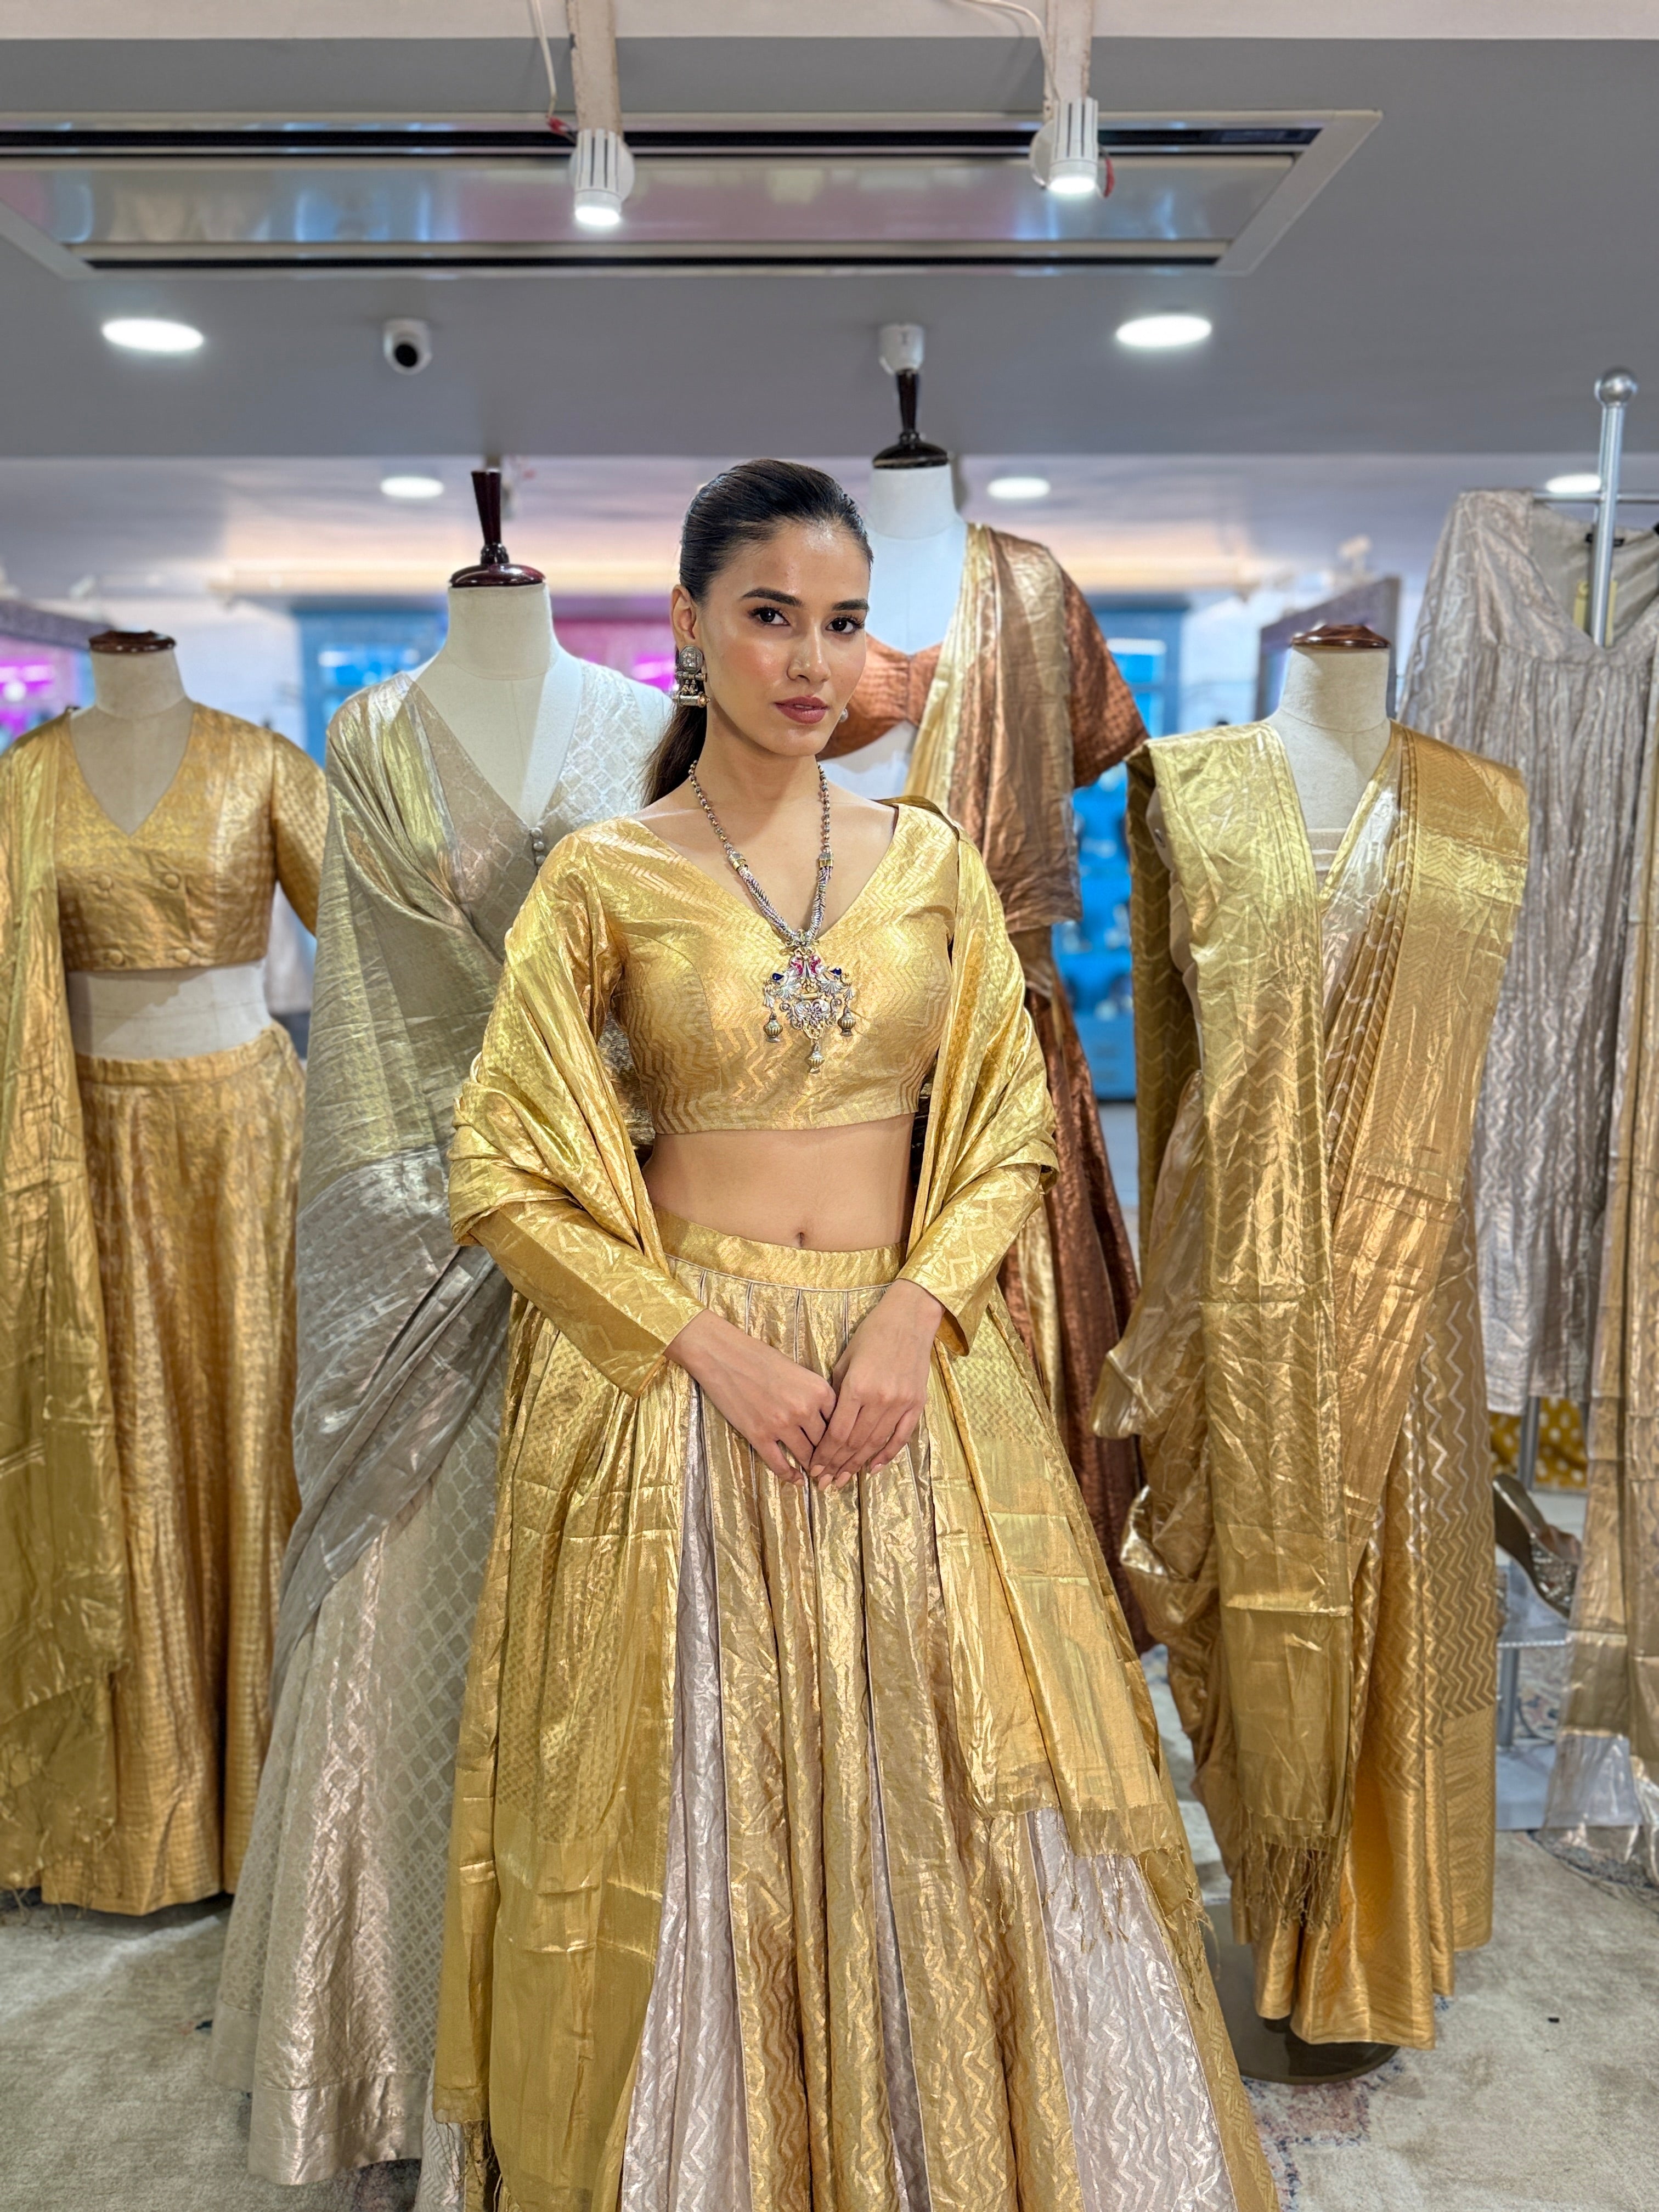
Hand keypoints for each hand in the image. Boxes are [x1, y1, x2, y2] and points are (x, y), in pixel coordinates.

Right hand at [667, 1307, 836, 1482]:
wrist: (723, 1356)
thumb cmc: (760, 1358)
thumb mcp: (799, 1371)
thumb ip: (815, 1394)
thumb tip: (826, 1418)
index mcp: (818, 1390)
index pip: (839, 1422)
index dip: (841, 1437)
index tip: (842, 1447)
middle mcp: (804, 1409)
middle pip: (825, 1441)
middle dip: (828, 1454)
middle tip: (832, 1465)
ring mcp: (781, 1424)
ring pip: (805, 1455)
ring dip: (811, 1465)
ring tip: (816, 1473)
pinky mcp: (759, 1435)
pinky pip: (779, 1463)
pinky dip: (789, 1475)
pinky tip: (796, 1479)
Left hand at [808, 1278, 942, 1490]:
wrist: (909, 1319)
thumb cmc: (871, 1335)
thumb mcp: (845, 1360)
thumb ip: (836, 1392)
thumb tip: (826, 1423)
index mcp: (857, 1387)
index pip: (837, 1432)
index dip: (825, 1454)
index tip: (815, 1467)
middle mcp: (879, 1399)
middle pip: (855, 1443)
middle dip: (837, 1465)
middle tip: (825, 1482)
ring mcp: (900, 1403)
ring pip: (875, 1444)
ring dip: (857, 1465)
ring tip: (843, 1480)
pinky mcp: (916, 1404)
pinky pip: (900, 1436)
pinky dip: (887, 1454)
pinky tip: (873, 1468)